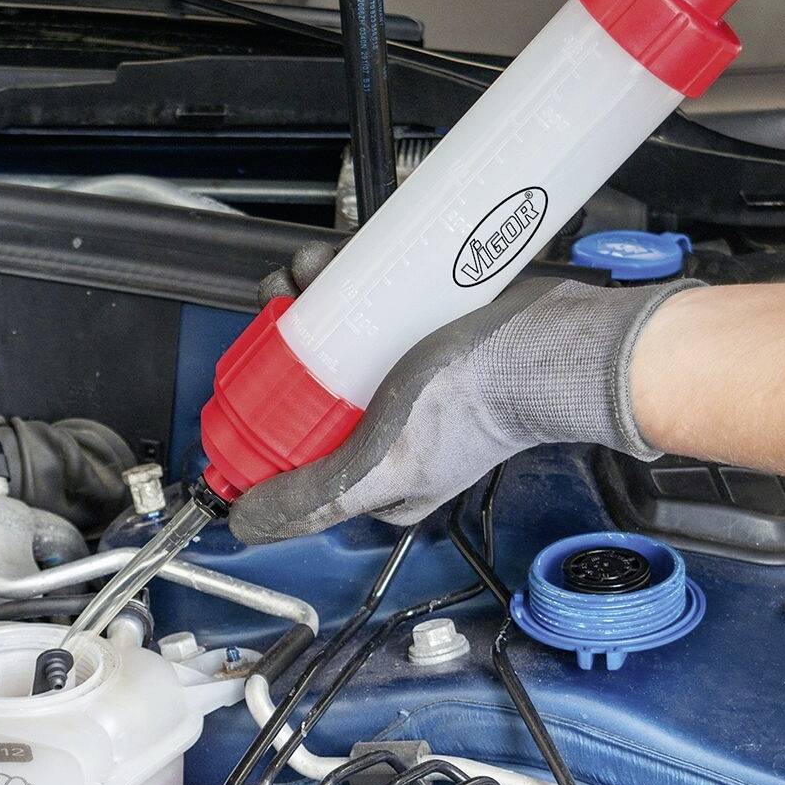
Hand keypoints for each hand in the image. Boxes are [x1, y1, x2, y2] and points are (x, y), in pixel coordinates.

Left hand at [228, 266, 689, 544]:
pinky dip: (339, 281)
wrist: (541, 340)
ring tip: (305, 275)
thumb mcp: (382, 464)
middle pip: (304, 383)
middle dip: (280, 337)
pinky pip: (362, 305)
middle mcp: (383, 428)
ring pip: (328, 336)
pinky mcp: (414, 330)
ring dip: (304, 298)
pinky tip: (331, 263)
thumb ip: (316, 498)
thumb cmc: (473, 403)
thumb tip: (244, 522)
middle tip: (281, 304)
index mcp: (374, 477)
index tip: (248, 371)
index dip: (257, 410)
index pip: (293, 451)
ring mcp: (398, 375)